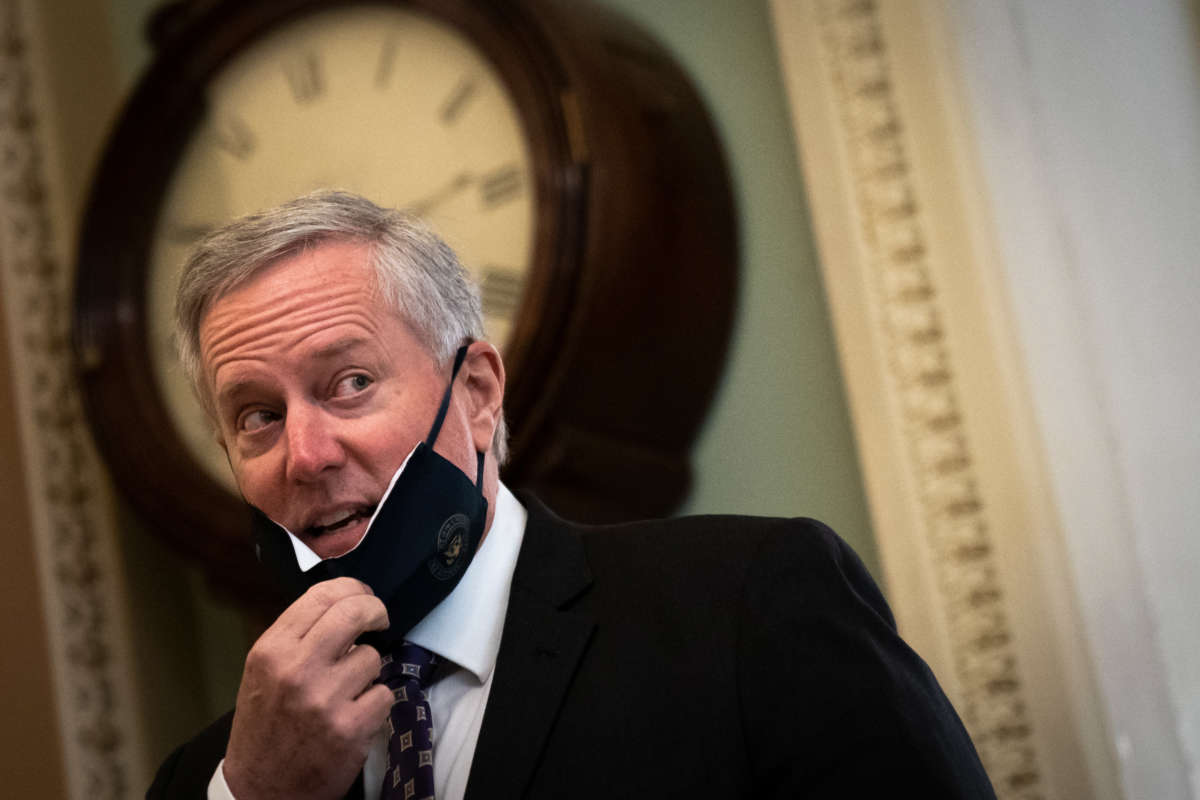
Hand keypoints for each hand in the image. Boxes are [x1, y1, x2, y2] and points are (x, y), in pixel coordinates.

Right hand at [222, 578, 392, 799]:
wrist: (260, 789)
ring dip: (368, 671)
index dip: (353, 589)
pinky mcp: (350, 728)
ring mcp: (324, 699)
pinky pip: (384, 694)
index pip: (322, 597)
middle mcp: (296, 670)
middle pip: (354, 613)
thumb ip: (297, 636)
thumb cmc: (265, 725)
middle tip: (379, 618)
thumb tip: (343, 602)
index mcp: (271, 651)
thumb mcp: (264, 671)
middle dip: (375, 609)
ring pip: (372, 658)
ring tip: (346, 690)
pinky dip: (376, 703)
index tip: (364, 595)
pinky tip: (355, 714)